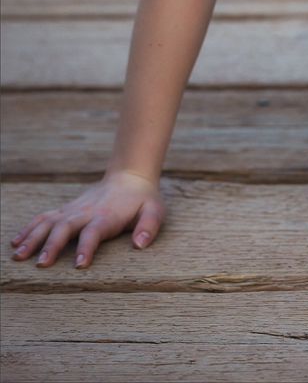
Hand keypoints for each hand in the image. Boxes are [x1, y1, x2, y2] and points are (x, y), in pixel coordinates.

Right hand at [10, 171, 165, 268]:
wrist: (130, 177)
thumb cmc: (143, 200)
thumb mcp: (155, 211)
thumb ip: (149, 226)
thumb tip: (140, 244)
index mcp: (107, 216)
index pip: (94, 232)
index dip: (86, 247)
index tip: (79, 265)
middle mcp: (87, 211)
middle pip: (65, 227)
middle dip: (52, 245)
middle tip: (40, 264)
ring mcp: (74, 209)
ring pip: (49, 222)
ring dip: (33, 237)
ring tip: (18, 255)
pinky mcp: (67, 209)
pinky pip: (44, 217)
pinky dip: (29, 227)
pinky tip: (16, 241)